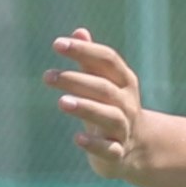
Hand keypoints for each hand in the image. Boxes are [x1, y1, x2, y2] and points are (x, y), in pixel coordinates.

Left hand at [46, 31, 143, 182]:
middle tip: (48, 76)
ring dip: (86, 108)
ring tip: (62, 102)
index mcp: (124, 81)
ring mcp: (124, 129)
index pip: (107, 60)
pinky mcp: (117, 154)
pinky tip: (77, 138)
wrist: (137, 148)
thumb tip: (79, 32)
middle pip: (104, 88)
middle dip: (76, 81)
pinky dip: (94, 144)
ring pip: (109, 117)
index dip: (84, 50)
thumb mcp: (103, 83)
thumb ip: (91, 60)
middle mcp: (126, 103)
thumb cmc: (111, 107)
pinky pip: (109, 149)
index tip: (57, 44)